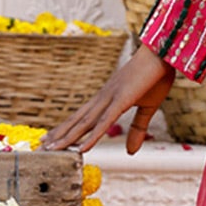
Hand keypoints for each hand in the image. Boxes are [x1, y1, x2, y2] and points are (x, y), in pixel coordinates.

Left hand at [42, 44, 175, 153]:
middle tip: (41, 148)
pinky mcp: (121, 100)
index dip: (66, 129)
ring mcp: (110, 98)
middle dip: (59, 135)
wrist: (164, 53)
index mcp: (107, 98)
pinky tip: (81, 149)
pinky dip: (92, 136)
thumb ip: (138, 129)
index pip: (82, 117)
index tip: (51, 139)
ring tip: (51, 150)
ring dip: (67, 138)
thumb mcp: (148, 107)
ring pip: (84, 123)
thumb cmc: (156, 76)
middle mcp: (103, 98)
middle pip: (77, 121)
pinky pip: (104, 122)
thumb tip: (131, 152)